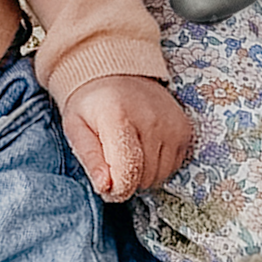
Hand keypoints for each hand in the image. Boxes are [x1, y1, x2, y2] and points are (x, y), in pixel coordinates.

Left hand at [62, 72, 195, 203]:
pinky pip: (174, 166)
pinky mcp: (184, 128)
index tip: (106, 184)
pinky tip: (145, 147)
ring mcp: (172, 123)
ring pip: (160, 176)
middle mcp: (151, 119)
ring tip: (129, 151)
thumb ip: (90, 159)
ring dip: (143, 173)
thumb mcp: (76, 128)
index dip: (116, 189)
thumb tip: (105, 187)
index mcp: (119, 117)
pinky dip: (158, 165)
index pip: (127, 172)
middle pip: (144, 177)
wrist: (116, 72)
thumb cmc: (92, 103)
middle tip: (114, 160)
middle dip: (127, 179)